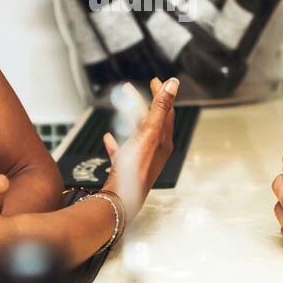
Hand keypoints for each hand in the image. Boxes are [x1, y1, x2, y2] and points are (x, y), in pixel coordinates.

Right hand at [100, 77, 178, 222]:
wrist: (119, 201)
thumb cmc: (134, 170)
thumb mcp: (148, 133)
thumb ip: (160, 108)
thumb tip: (173, 84)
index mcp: (163, 141)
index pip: (166, 111)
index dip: (162, 94)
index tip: (156, 80)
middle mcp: (155, 151)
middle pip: (152, 121)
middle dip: (146, 103)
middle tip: (138, 89)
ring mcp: (140, 160)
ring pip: (138, 134)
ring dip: (131, 119)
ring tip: (123, 107)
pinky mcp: (126, 169)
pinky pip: (122, 151)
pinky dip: (116, 141)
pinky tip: (108, 138)